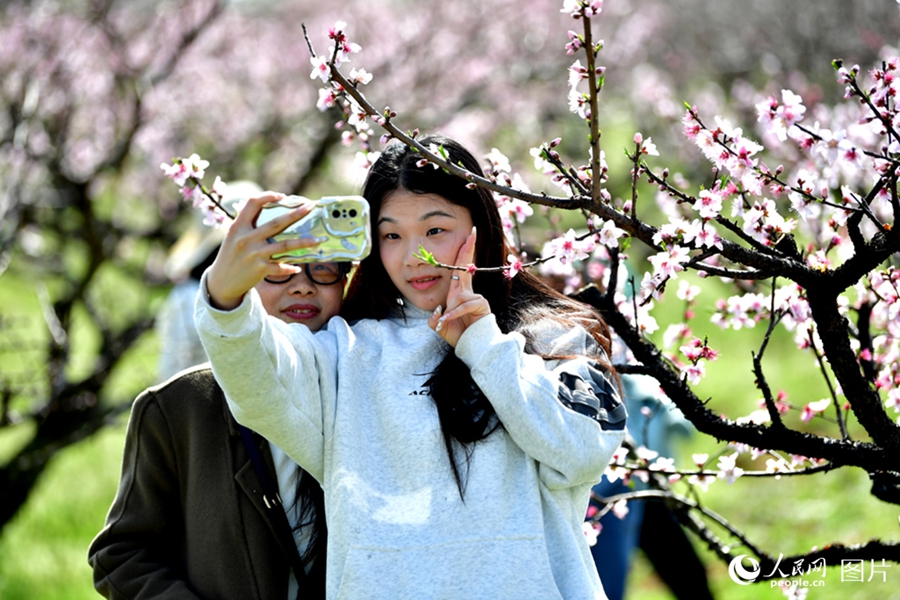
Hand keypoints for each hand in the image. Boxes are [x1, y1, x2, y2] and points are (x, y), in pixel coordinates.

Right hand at [205, 193, 320, 309]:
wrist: (221, 282)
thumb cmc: (231, 255)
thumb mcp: (233, 236)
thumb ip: (248, 223)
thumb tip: (269, 208)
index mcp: (238, 226)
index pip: (252, 203)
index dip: (268, 196)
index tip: (282, 196)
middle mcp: (246, 238)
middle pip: (276, 223)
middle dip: (296, 213)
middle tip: (311, 206)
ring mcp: (254, 254)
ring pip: (284, 245)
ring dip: (304, 242)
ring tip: (318, 240)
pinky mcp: (260, 269)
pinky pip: (281, 267)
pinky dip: (290, 267)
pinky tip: (298, 267)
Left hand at [428, 227, 490, 346]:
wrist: (473, 348)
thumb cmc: (459, 335)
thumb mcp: (440, 326)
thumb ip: (434, 319)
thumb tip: (437, 311)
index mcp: (458, 293)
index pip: (459, 270)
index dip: (462, 255)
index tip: (467, 236)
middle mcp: (468, 292)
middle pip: (466, 267)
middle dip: (468, 249)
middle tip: (472, 232)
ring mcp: (476, 297)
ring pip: (459, 296)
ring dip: (450, 311)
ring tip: (444, 323)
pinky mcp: (482, 305)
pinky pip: (464, 304)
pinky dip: (454, 314)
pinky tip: (448, 321)